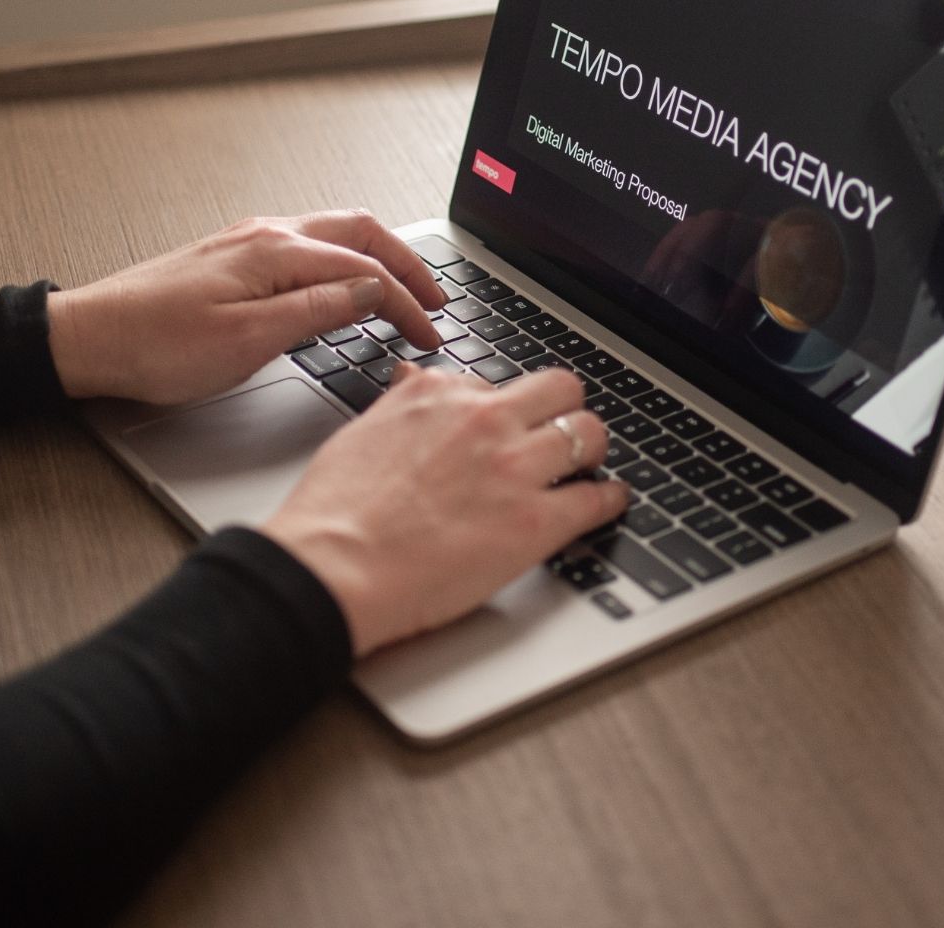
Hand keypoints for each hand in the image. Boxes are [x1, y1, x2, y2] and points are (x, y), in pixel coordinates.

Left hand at [47, 210, 444, 403]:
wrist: (89, 338)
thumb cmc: (156, 345)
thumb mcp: (247, 341)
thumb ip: (316, 312)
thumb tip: (370, 294)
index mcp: (276, 253)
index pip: (366, 273)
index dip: (407, 304)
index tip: (430, 333)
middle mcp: (267, 235)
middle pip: (360, 233)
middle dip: (407, 263)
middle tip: (436, 298)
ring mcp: (249, 242)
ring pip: (334, 235)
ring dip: (376, 259)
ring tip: (403, 290)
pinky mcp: (234, 258)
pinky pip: (308, 247)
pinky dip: (344, 262)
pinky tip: (344, 288)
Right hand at [262, 364, 627, 655]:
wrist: (333, 567)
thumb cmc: (335, 511)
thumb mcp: (363, 431)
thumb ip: (399, 403)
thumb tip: (410, 377)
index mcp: (439, 394)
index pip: (497, 384)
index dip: (505, 410)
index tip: (508, 427)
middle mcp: (483, 420)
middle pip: (560, 388)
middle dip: (564, 409)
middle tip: (562, 432)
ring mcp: (514, 468)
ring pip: (589, 433)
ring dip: (591, 449)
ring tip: (589, 465)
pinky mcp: (535, 521)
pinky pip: (597, 498)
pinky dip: (610, 499)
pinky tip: (608, 501)